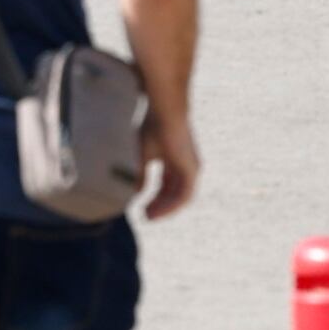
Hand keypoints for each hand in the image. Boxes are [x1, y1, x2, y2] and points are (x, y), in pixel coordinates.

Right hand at [140, 106, 200, 221]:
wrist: (165, 112)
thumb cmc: (152, 127)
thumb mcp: (143, 155)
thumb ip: (140, 175)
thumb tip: (135, 193)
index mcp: (175, 160)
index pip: (166, 184)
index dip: (155, 198)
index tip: (142, 208)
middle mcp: (186, 166)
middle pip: (173, 192)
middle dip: (160, 206)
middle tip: (146, 216)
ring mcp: (191, 169)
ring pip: (180, 197)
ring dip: (165, 209)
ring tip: (150, 216)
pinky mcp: (193, 171)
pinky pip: (185, 196)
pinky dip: (172, 205)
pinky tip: (158, 210)